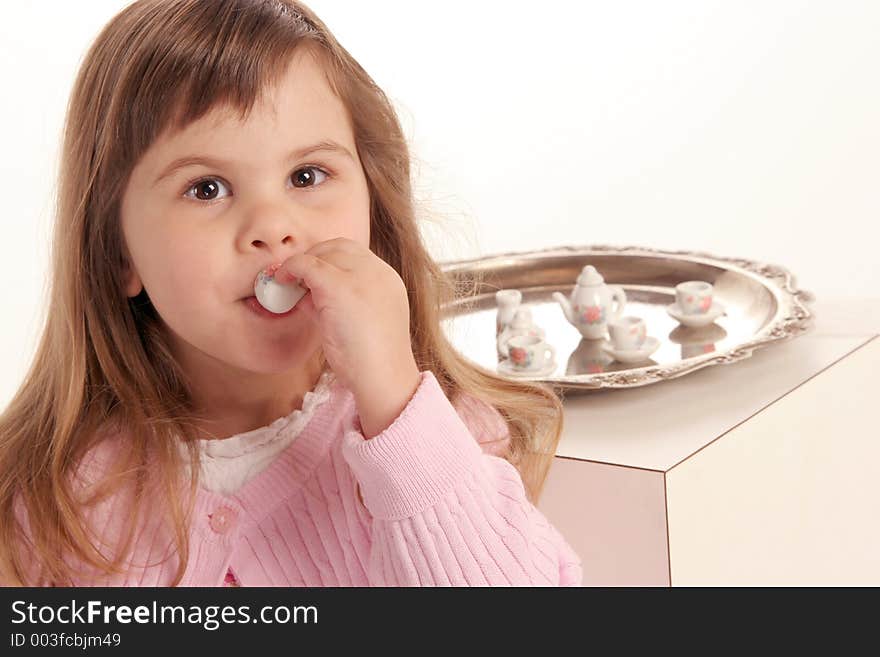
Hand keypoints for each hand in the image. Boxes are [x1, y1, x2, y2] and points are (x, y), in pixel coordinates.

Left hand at [277, 238, 420, 437]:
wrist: (383, 379)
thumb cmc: (371, 361)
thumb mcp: (358, 323)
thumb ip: (336, 303)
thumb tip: (305, 294)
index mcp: (388, 280)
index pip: (355, 254)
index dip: (330, 261)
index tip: (312, 279)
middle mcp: (379, 272)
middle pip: (340, 247)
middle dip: (315, 257)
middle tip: (296, 278)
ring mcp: (362, 277)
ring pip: (324, 252)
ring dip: (304, 264)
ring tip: (288, 282)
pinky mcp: (341, 287)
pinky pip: (307, 264)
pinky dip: (291, 268)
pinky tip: (281, 281)